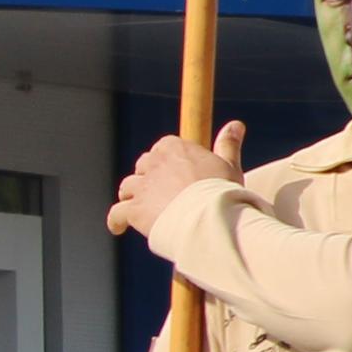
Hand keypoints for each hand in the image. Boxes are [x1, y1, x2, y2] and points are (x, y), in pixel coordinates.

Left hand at [106, 123, 247, 239]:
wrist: (209, 218)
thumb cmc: (221, 191)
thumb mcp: (228, 165)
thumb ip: (227, 144)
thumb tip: (235, 124)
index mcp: (174, 148)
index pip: (163, 147)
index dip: (168, 160)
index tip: (177, 170)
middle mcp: (153, 163)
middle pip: (143, 166)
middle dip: (149, 177)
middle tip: (160, 191)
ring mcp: (142, 187)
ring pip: (127, 187)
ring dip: (132, 196)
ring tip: (140, 206)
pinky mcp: (134, 210)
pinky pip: (116, 213)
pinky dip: (116, 220)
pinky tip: (118, 227)